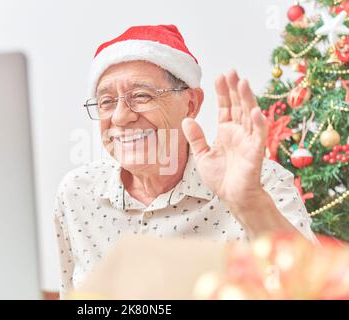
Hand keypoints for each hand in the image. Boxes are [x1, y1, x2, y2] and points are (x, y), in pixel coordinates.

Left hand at [181, 70, 267, 209]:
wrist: (232, 197)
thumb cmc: (220, 178)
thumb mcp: (202, 155)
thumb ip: (196, 138)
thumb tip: (186, 119)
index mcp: (226, 131)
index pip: (225, 107)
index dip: (223, 92)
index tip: (219, 76)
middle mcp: (238, 132)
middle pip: (238, 105)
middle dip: (235, 89)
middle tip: (232, 71)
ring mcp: (248, 140)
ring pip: (250, 114)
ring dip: (247, 99)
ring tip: (243, 82)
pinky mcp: (256, 151)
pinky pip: (259, 135)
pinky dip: (258, 123)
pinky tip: (254, 111)